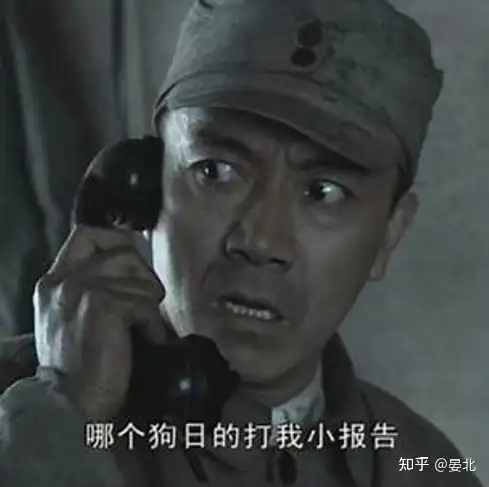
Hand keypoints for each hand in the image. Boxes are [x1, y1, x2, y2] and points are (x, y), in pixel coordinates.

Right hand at [33, 225, 165, 419]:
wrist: (71, 404)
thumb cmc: (79, 366)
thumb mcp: (71, 318)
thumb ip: (90, 287)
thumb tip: (131, 267)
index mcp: (54, 281)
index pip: (89, 233)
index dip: (117, 238)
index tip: (134, 262)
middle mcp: (65, 279)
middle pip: (124, 251)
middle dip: (144, 276)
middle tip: (144, 307)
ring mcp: (82, 289)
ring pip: (141, 280)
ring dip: (150, 307)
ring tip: (140, 332)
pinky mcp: (104, 304)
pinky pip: (146, 303)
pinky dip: (152, 325)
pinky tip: (144, 343)